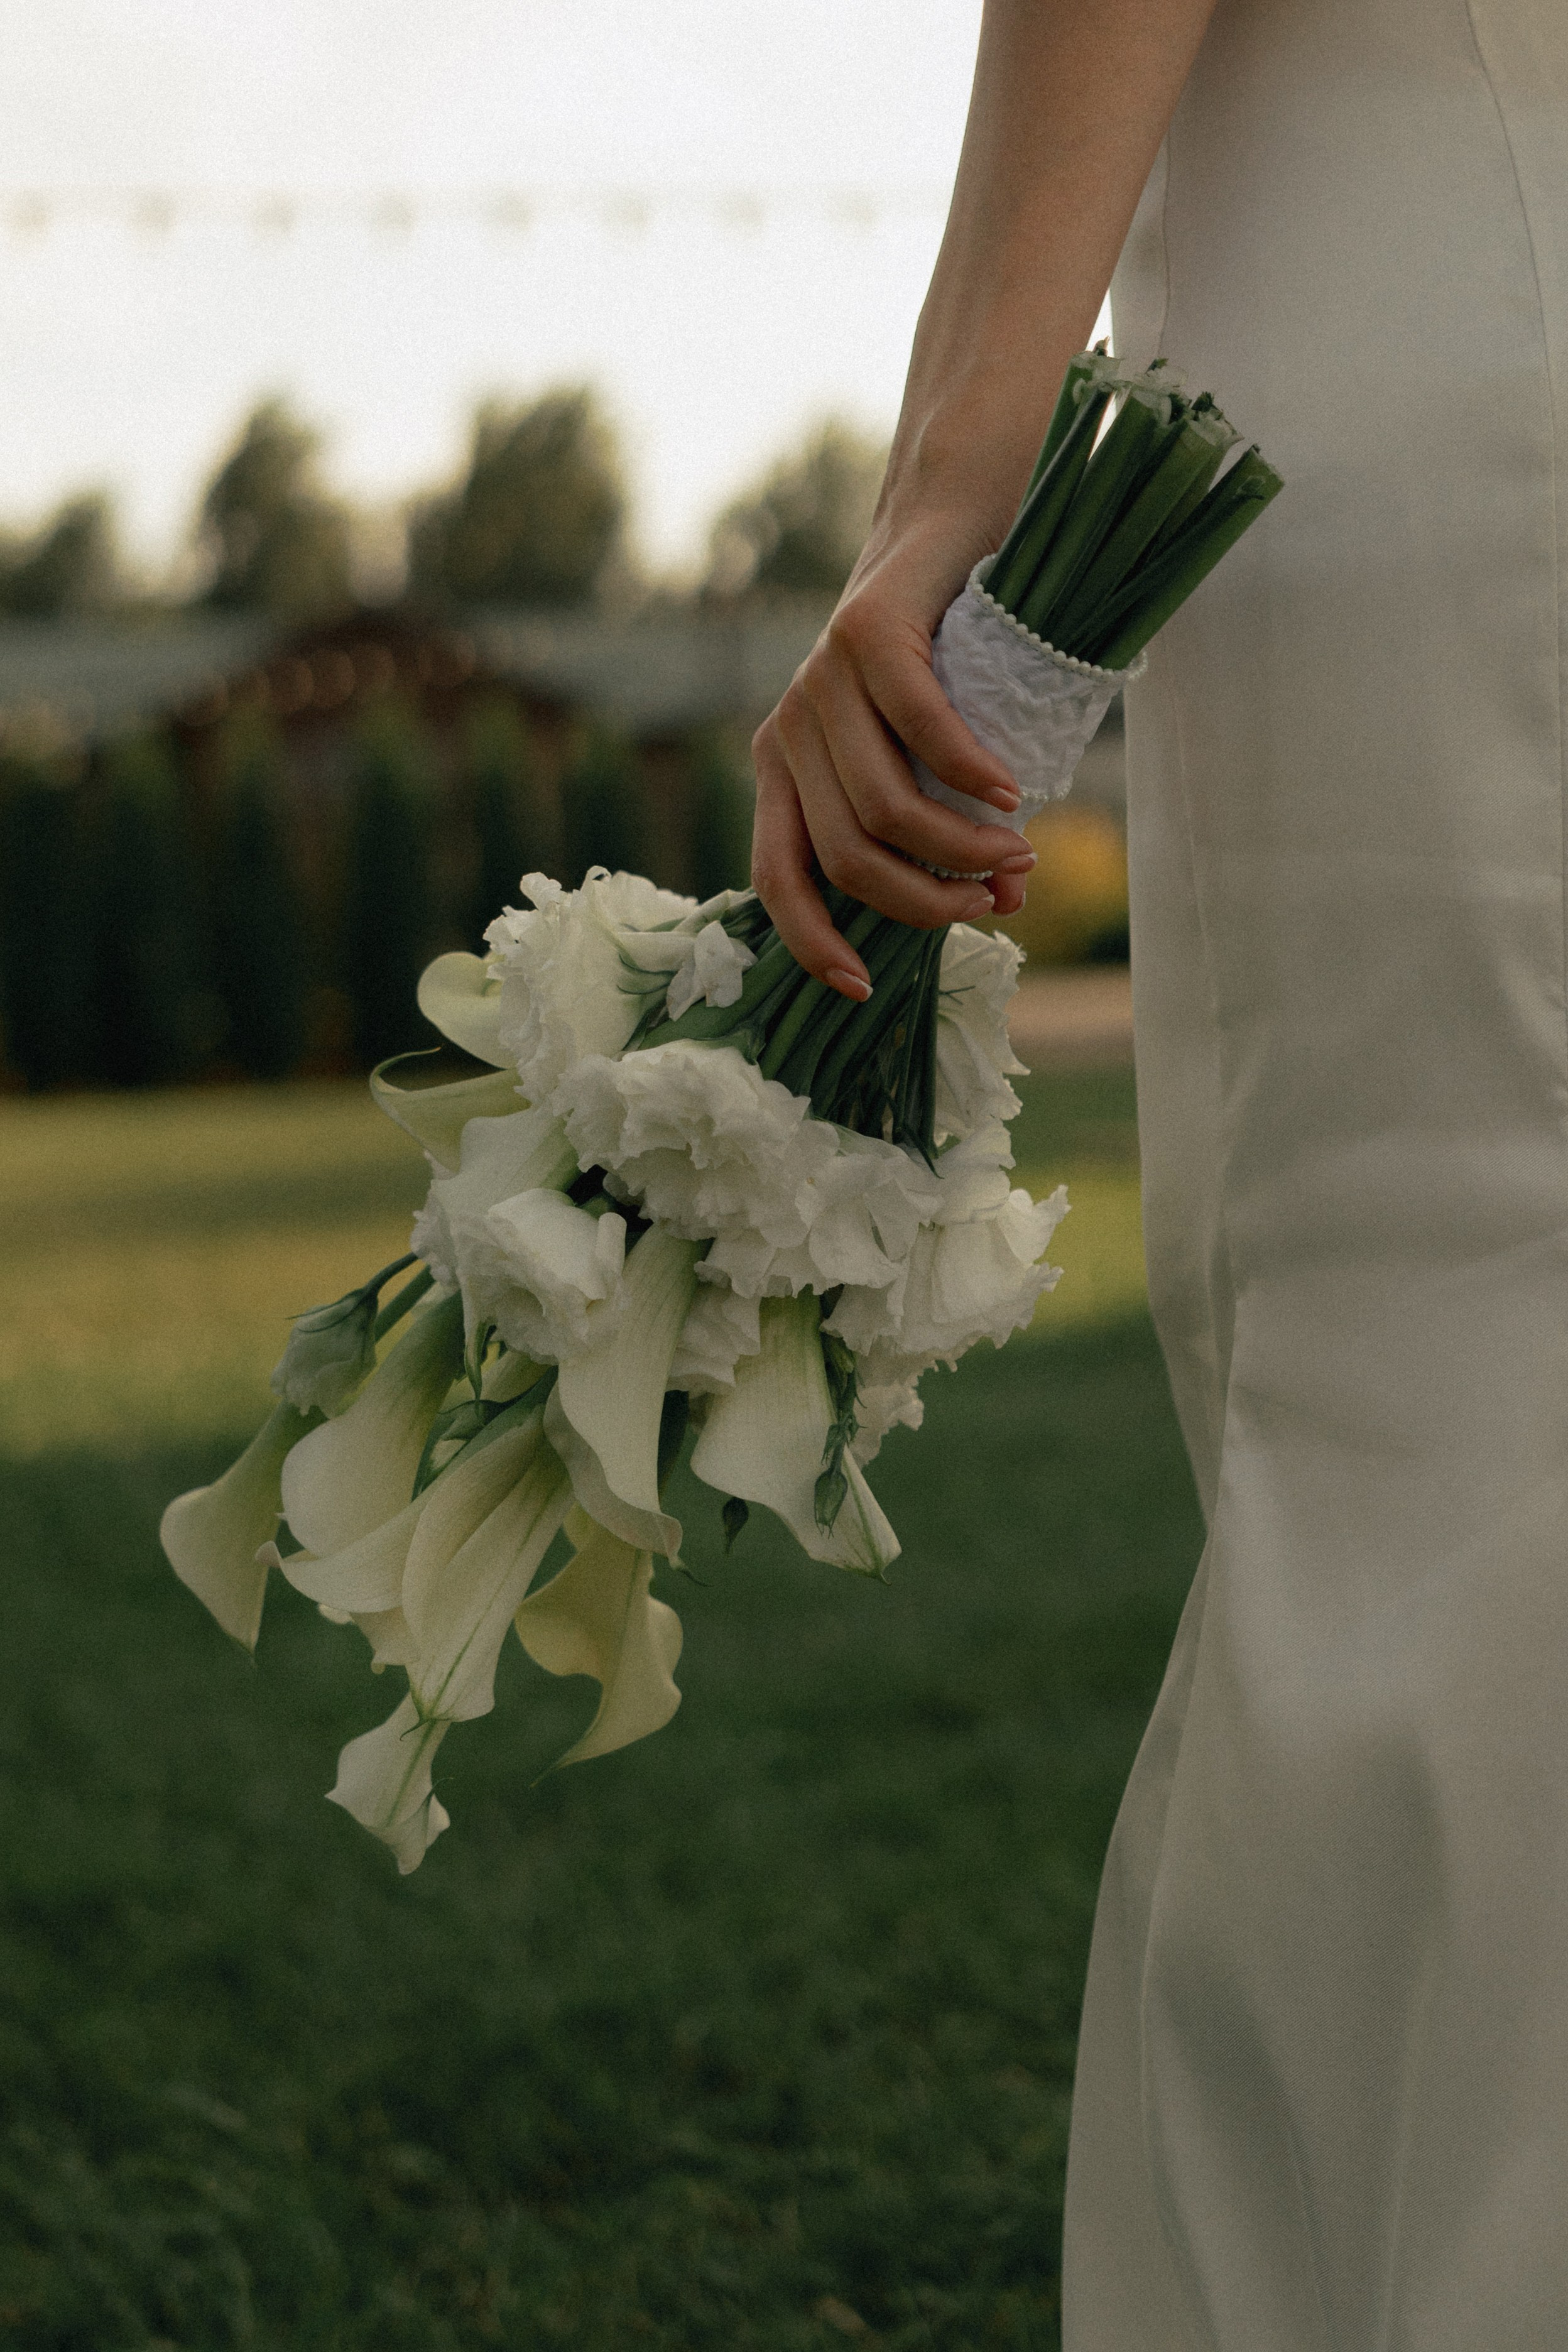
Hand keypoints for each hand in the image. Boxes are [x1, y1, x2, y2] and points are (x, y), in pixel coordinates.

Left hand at [750, 503, 1037, 998]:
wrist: (949, 524)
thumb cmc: (949, 660)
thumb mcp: (931, 760)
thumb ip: (946, 831)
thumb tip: (1002, 905)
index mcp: (784, 771)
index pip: (776, 879)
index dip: (813, 943)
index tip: (865, 989)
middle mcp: (786, 730)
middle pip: (845, 859)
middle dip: (925, 899)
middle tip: (995, 900)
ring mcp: (818, 680)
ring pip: (882, 808)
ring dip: (958, 848)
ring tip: (1016, 854)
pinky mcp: (865, 634)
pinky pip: (920, 732)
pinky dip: (972, 774)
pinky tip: (1013, 793)